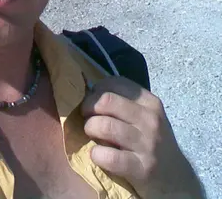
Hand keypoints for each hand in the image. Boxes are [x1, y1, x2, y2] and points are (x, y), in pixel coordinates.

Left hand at [81, 77, 204, 198]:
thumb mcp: (145, 117)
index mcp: (150, 102)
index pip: (116, 83)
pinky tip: (97, 155)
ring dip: (90, 128)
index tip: (92, 100)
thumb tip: (90, 92)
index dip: (96, 89)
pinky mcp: (141, 169)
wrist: (176, 179)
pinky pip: (109, 156)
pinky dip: (96, 154)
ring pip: (106, 126)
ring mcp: (147, 144)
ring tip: (91, 134)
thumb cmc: (152, 143)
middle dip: (88, 107)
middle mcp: (150, 120)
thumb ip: (124, 103)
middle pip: (107, 101)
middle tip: (86, 117)